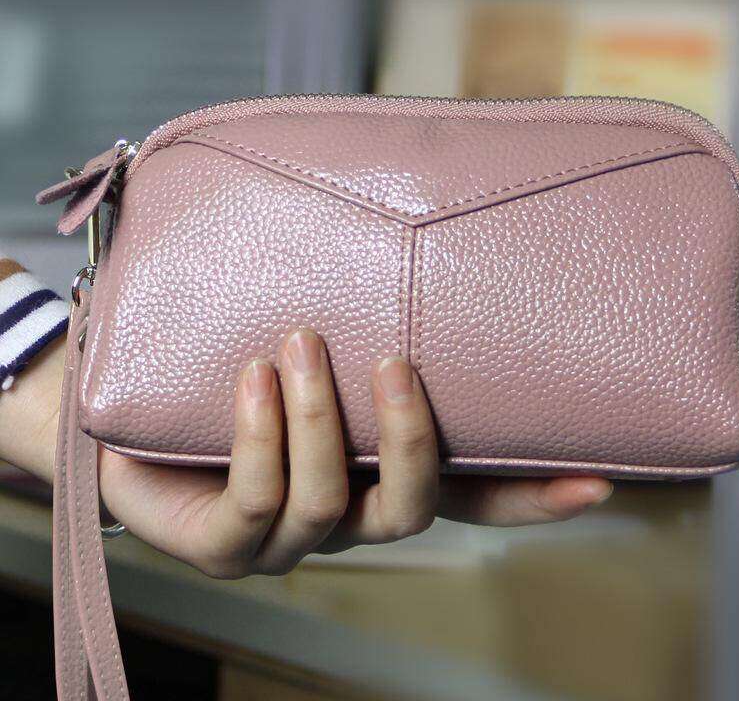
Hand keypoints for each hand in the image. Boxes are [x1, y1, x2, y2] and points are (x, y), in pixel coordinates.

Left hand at [97, 328, 612, 577]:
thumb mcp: (314, 322)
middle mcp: (347, 510)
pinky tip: (251, 378)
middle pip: (411, 512)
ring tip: (299, 344)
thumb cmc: (233, 354)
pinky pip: (257, 503)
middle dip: (409, 441)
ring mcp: (287, 537)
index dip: (534, 496)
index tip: (599, 479)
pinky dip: (260, 438)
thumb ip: (361, 297)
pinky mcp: (225, 545)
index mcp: (379, 468)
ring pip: (329, 507)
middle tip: (394, 362)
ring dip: (320, 422)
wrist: (135, 399)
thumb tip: (417, 196)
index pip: (473, 493)